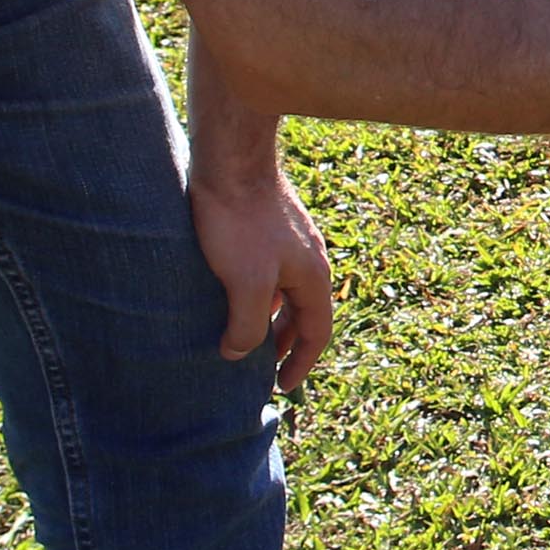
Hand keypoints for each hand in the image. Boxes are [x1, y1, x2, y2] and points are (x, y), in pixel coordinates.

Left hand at [190, 142, 335, 395]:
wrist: (232, 161)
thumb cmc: (241, 222)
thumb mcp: (246, 283)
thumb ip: (246, 325)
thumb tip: (238, 353)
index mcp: (313, 277)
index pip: (317, 332)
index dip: (301, 364)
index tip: (283, 387)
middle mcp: (309, 260)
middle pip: (304, 314)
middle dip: (286, 345)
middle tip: (264, 370)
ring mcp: (290, 242)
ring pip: (286, 293)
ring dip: (271, 320)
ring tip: (245, 337)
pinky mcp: (269, 228)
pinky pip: (272, 275)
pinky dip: (259, 296)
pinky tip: (232, 296)